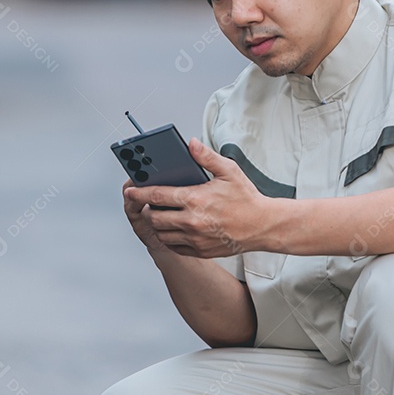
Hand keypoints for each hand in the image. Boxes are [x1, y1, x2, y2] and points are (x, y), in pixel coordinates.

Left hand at [123, 138, 272, 258]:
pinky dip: (169, 238)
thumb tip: (191, 143)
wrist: (263, 226)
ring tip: (162, 214)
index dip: (139, 193)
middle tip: (150, 203)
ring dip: (157, 224)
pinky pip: (174, 246)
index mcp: (195, 199)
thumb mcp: (229, 171)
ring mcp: (195, 239)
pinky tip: (174, 228)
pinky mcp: (200, 251)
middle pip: (154, 217)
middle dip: (147, 209)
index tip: (130, 191)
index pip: (157, 195)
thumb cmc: (246, 198)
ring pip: (162, 234)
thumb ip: (206, 157)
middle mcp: (192, 221)